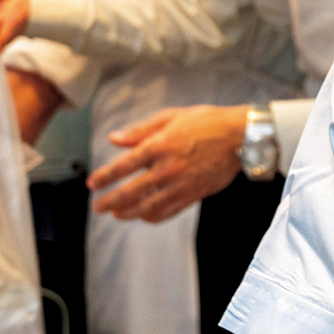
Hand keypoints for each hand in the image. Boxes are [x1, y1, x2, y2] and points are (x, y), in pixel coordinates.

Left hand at [88, 104, 249, 221]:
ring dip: (129, 212)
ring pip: (148, 206)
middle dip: (110, 201)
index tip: (92, 184)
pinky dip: (153, 217)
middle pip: (131, 192)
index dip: (105, 177)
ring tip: (117, 214)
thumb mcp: (172, 117)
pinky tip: (144, 216)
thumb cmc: (207, 122)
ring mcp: (181, 184)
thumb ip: (140, 130)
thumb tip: (114, 139)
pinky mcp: (193, 194)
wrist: (241, 137)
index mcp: (159, 145)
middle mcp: (167, 168)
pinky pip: (168, 211)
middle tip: (98, 207)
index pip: (123, 166)